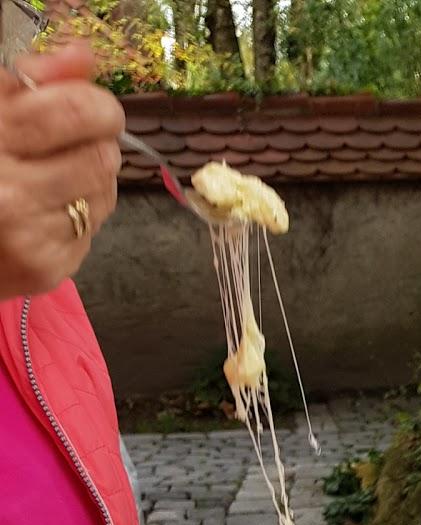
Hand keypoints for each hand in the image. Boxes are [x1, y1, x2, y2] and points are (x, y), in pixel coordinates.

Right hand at [0, 44, 123, 300]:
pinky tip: (51, 209)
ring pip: (104, 191)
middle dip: (99, 143)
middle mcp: (6, 189)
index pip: (76, 110)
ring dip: (93, 178)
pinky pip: (94, 228)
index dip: (98, 104)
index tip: (92, 104)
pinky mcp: (46, 267)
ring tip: (57, 175)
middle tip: (76, 141)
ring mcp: (27, 233)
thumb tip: (82, 56)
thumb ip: (31, 79)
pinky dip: (82, 214)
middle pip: (102, 155)